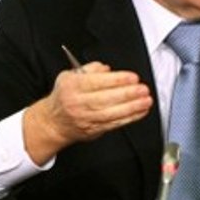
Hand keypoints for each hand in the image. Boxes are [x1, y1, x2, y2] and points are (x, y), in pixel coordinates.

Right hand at [23, 62, 152, 163]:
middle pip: (105, 98)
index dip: (117, 80)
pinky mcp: (94, 129)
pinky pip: (114, 124)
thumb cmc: (65, 96)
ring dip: (132, 107)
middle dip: (127, 94)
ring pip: (111, 113)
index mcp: (72, 86)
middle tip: (143, 89)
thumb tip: (107, 69)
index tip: (132, 77)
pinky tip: (141, 111)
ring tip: (146, 101)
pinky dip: (129, 118)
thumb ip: (89, 69)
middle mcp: (77, 103)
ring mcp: (86, 118)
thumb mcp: (70, 76)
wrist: (53, 122)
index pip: (96, 82)